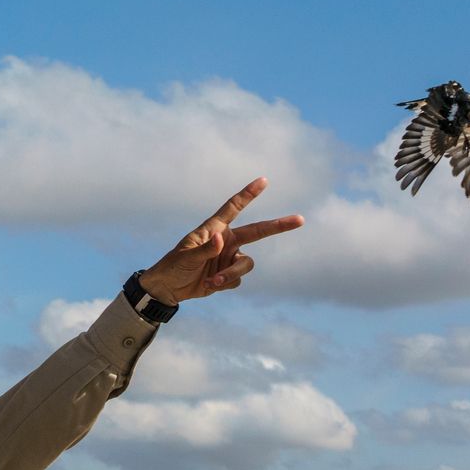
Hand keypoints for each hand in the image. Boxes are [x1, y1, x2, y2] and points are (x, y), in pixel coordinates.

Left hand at [139, 177, 303, 304]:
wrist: (168, 288)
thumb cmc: (173, 266)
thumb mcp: (186, 258)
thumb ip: (205, 250)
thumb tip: (221, 240)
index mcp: (214, 229)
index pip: (234, 208)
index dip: (248, 194)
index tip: (263, 181)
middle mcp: (226, 241)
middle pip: (258, 231)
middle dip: (279, 226)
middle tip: (300, 219)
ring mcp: (229, 258)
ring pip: (246, 264)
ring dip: (232, 274)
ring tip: (213, 281)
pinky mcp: (229, 274)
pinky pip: (237, 280)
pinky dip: (225, 284)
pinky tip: (209, 286)